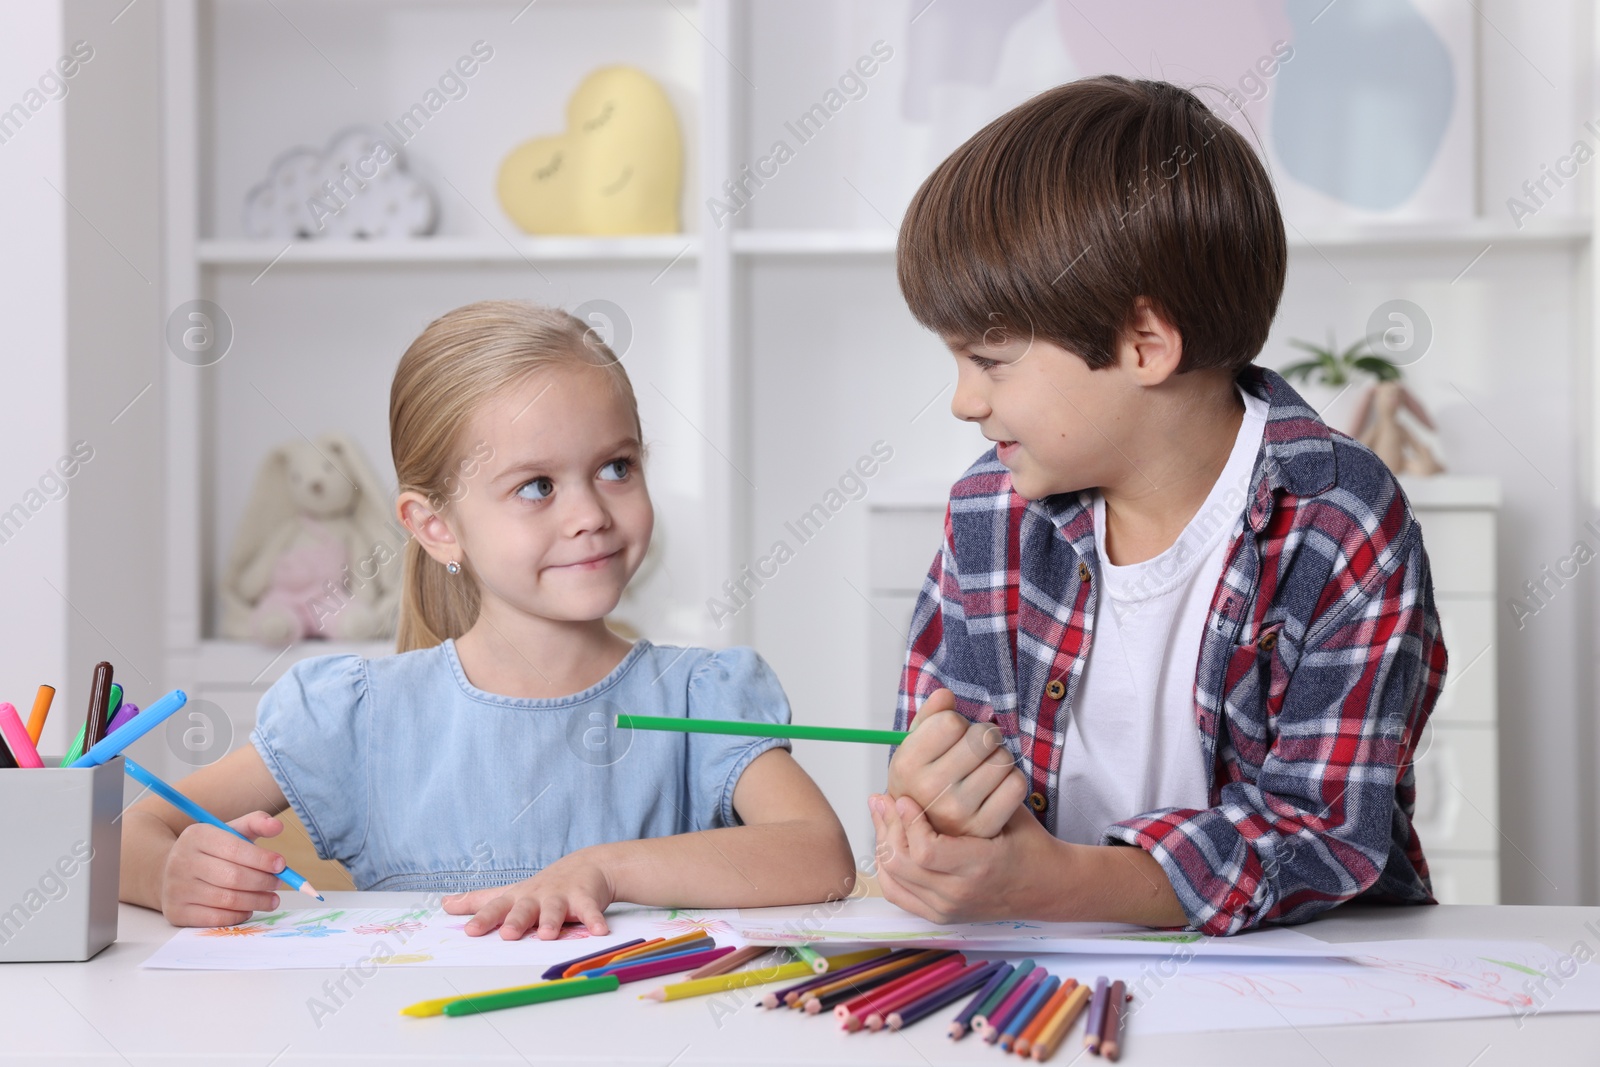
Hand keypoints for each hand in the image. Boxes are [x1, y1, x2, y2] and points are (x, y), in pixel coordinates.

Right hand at [160, 811, 286, 927]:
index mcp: (197, 836)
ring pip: (226, 900)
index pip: (235, 849)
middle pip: (233, 877)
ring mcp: (176, 889)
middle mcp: (182, 861)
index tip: (281, 865)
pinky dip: (238, 915)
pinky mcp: (176, 912)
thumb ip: (256, 823)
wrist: (169, 871)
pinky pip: (215, 918)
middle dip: (262, 882)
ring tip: (271, 899)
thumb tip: (278, 826)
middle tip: (278, 884)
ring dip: (256, 901)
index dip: (262, 859)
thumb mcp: (229, 830)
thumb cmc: (210, 850)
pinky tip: (249, 909)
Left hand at [441, 850, 615, 939]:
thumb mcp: (510, 892)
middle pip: (524, 909)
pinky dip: (595, 921)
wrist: (587, 865)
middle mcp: (537, 897)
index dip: (483, 919)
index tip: (469, 931)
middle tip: (508, 934)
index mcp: (518, 898)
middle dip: (516, 921)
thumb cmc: (543, 886)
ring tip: (547, 935)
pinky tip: (599, 931)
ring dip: (551, 922)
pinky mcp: (586, 898)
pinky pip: (590, 910)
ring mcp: (561, 896)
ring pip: (555, 910)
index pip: (496, 907)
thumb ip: (478, 901)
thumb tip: (445, 904)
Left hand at [869, 792, 1058, 923]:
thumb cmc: (1029, 844)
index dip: (909, 823)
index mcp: (980, 867)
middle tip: (882, 799)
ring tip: (882, 815)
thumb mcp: (1009, 813)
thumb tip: (936, 764)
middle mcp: (960, 894)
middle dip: (887, 828)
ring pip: (894, 878)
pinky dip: (887, 869)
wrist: (1048, 887)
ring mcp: (948, 909)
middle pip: (902, 865)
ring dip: (883, 843)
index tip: (903, 798)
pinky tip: (887, 844)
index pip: (926, 852)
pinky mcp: (941, 915)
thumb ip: (975, 793)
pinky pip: (899, 894)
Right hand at [886, 688, 1026, 837]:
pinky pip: (1017, 785)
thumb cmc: (928, 781)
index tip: (955, 735)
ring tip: (985, 769)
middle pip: (982, 738)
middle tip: (979, 748)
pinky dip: (1012, 780)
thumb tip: (945, 695)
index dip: (958, 723)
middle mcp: (928, 790)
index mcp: (906, 765)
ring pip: (1003, 759)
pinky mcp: (984, 827)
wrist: (936, 834)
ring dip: (999, 759)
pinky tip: (997, 787)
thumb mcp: (917, 749)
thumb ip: (929, 717)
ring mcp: (957, 812)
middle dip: (985, 736)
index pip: (951, 722)